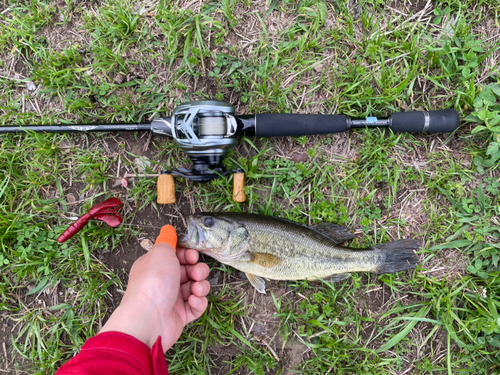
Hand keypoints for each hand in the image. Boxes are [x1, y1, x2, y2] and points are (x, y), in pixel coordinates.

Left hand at [100, 226, 210, 351]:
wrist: (149, 318)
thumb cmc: (154, 283)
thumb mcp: (161, 252)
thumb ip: (167, 240)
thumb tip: (168, 229)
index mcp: (156, 266)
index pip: (178, 256)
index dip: (189, 255)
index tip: (193, 256)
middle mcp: (164, 282)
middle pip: (189, 271)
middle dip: (198, 270)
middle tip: (196, 273)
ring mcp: (172, 300)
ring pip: (195, 288)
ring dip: (201, 286)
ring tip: (196, 289)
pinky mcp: (181, 316)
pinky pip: (197, 306)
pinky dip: (199, 302)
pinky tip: (194, 301)